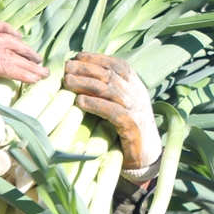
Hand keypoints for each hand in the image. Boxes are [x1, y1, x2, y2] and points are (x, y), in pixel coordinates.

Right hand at [0, 19, 48, 92]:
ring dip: (28, 63)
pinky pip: (7, 66)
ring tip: (42, 72)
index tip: (18, 36)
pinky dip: (22, 73)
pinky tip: (33, 79)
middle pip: (4, 38)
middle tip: (37, 58)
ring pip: (10, 53)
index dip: (6, 28)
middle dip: (24, 48)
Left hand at [63, 53, 160, 171]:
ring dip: (86, 83)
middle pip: (111, 75)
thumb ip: (108, 93)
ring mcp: (137, 110)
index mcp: (137, 87)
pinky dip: (95, 104)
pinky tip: (80, 101)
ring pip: (110, 90)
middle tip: (67, 67)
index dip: (98, 58)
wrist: (147, 156)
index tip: (77, 56)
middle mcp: (138, 95)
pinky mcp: (132, 127)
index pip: (119, 65)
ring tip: (68, 81)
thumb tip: (80, 77)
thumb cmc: (127, 130)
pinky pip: (112, 111)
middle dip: (87, 68)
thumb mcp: (121, 106)